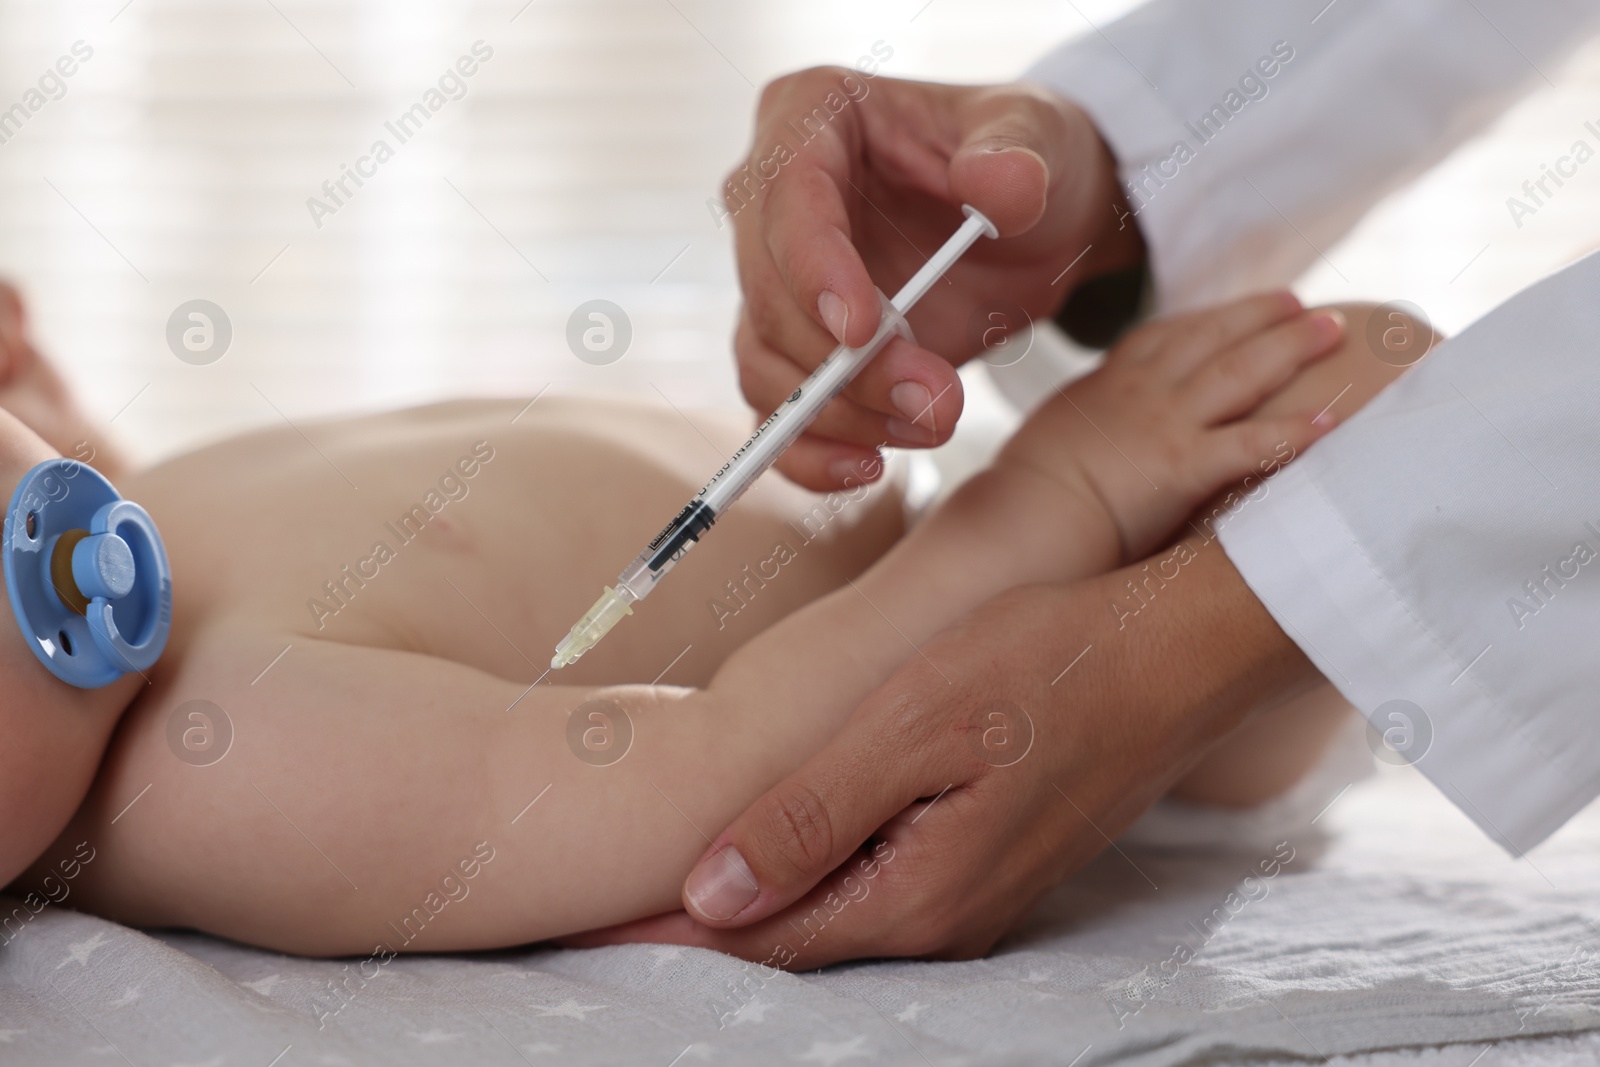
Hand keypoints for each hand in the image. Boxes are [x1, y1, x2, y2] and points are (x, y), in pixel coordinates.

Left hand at [566, 544, 1321, 966]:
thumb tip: (708, 898)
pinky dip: (811, 873)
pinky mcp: (989, 858)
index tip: (579, 925)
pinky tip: (777, 847)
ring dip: (749, 902)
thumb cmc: (1048, 664)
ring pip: (832, 915)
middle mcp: (941, 918)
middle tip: (595, 910)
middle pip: (790, 941)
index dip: (662, 934)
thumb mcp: (914, 727)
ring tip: (661, 885)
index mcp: (914, 896)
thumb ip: (812, 817)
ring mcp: (972, 894)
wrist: (1179, 650)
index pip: (756, 940)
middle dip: (692, 930)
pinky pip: (876, 886)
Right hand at [726, 69, 1144, 489]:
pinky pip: (778, 416)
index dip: (813, 269)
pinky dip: (810, 454)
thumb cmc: (1028, 159)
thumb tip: (998, 186)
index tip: (861, 332)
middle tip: (934, 401)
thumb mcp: (1042, 135)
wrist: (1037, 224)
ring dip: (841, 413)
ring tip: (935, 423)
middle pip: (766, 293)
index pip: (785, 195)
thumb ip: (1021, 151)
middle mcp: (772, 200)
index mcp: (811, 116)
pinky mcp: (798, 353)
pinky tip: (867, 469)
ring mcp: (778, 282)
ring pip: (767, 364)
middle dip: (842, 363)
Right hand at [998, 291, 1344, 562]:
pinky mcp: (1181, 467)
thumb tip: (1100, 439)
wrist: (1020, 517)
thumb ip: (1088, 425)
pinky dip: (1291, 432)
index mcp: (1109, 382)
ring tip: (1335, 330)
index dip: (1215, 317)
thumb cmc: (1027, 492)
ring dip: (1291, 346)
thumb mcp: (1055, 436)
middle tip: (1310, 307)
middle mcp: (1142, 390)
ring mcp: (1165, 424)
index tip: (1250, 307)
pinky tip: (1328, 423)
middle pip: (1216, 337)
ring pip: (1241, 372)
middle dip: (1266, 316)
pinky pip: (1249, 444)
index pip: (1170, 334)